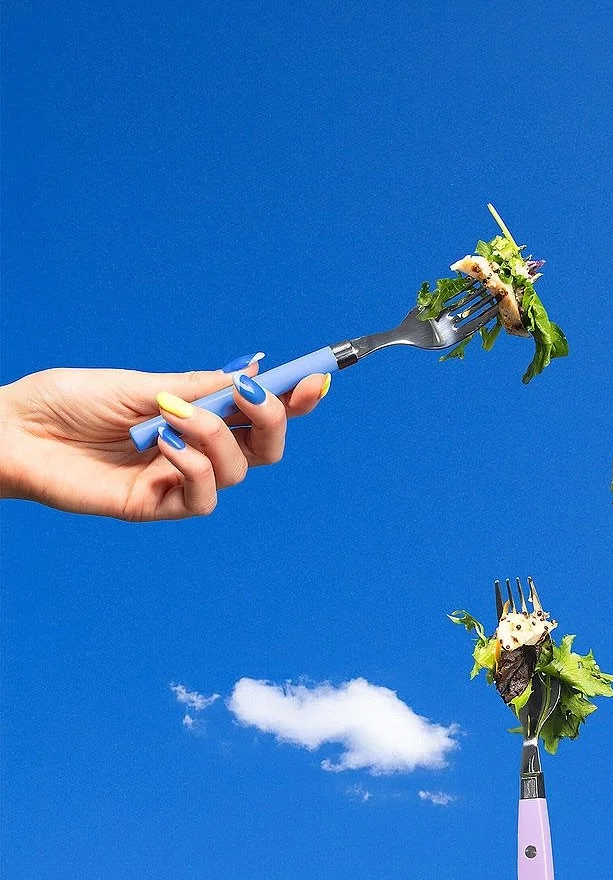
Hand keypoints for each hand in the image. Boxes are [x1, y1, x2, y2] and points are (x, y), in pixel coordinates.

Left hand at [0, 355, 329, 519]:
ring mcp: (176, 479)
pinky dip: (194, 468)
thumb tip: (254, 373)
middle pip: (262, 449)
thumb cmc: (66, 402)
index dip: (293, 400)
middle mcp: (192, 450)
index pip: (256, 413)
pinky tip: (164, 445)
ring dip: (216, 436)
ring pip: (236, 472)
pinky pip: (202, 498)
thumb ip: (198, 387)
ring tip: (174, 415)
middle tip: (254, 397)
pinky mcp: (154, 506)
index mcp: (194, 415)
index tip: (316, 379)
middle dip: (273, 421)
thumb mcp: (141, 383)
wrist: (14, 431)